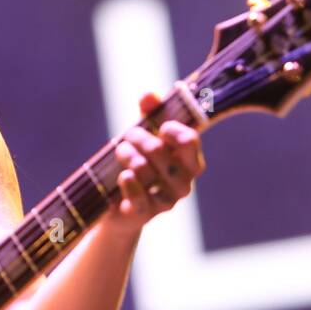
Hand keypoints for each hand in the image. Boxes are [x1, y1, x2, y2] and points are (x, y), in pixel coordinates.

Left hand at [106, 93, 205, 233]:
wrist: (119, 205)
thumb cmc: (139, 164)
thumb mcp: (145, 136)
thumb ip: (150, 114)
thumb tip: (148, 95)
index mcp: (191, 162)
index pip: (189, 140)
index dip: (171, 129)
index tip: (159, 126)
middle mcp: (184, 183)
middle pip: (158, 150)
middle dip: (137, 137)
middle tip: (127, 136)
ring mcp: (167, 200)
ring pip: (142, 167)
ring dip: (125, 154)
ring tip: (121, 152)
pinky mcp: (147, 214)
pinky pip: (136, 194)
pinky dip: (126, 181)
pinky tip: (123, 176)